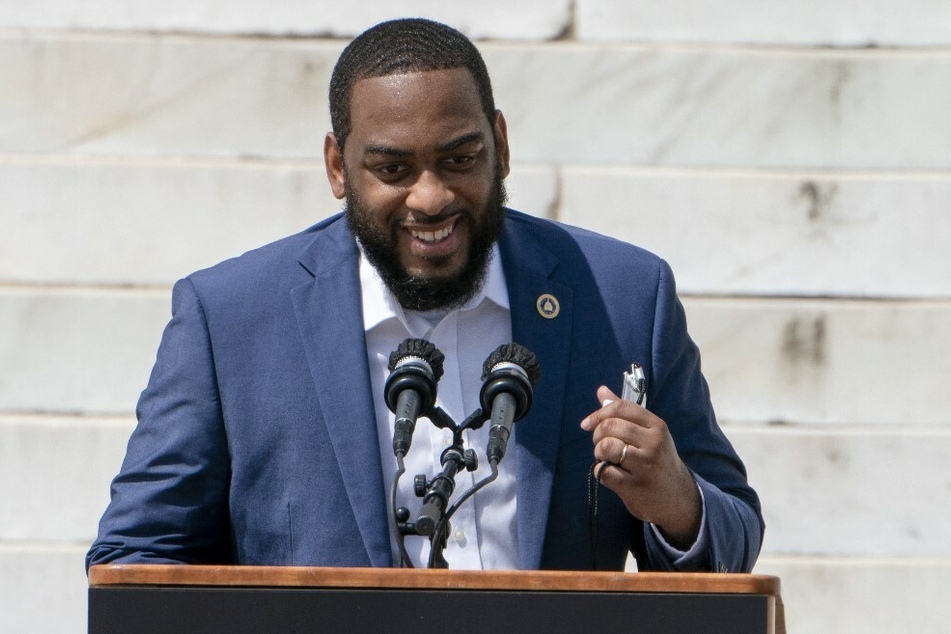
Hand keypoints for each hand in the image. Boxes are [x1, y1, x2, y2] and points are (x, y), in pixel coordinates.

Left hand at [581, 386, 701, 548]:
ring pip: (606, 447)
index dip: (598, 413)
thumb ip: (624, 412)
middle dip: (597, 435)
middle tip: (602, 445)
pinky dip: (600, 471)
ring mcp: (645, 465)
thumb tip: (601, 391)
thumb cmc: (657, 460)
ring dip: (599, 453)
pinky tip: (611, 474)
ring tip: (606, 458)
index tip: (587, 424)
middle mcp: (653, 443)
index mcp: (656, 426)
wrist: (678, 497)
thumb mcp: (648, 433)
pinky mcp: (635, 486)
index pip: (621, 407)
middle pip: (610, 426)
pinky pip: (604, 471)